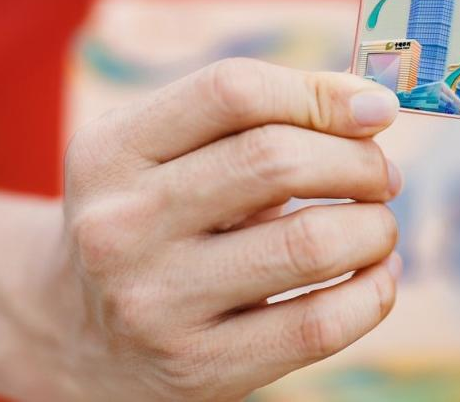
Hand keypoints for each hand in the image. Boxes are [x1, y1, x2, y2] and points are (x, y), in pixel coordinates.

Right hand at [14, 58, 403, 400]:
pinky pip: (318, 326)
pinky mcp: (196, 369)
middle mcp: (120, 224)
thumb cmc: (152, 215)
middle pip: (276, 160)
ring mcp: (154, 302)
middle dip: (358, 161)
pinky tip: (376, 274)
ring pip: (309, 243)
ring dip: (373, 225)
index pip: (233, 91)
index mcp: (111, 150)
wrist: (77, 332)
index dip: (319, 93)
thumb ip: (251, 117)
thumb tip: (368, 105)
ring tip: (378, 223)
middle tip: (382, 173)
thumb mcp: (162, 151)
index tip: (374, 108)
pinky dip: (372, 293)